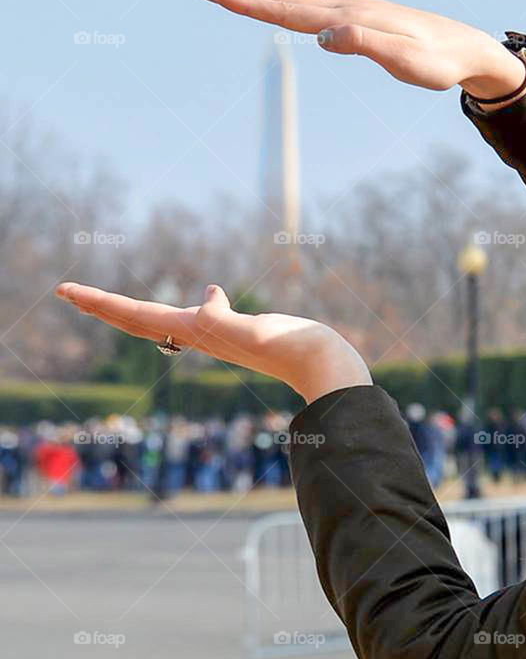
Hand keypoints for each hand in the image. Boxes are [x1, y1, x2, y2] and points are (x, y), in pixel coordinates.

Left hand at [55, 282, 371, 405]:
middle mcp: (203, 336)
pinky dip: (190, 306)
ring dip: (133, 310)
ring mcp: (222, 337)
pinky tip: (205, 296)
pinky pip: (202, 318)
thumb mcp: (255, 331)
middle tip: (66, 293)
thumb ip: (223, 320)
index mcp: (200, 332)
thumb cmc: (296, 349)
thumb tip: (206, 297)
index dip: (100, 302)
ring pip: (164, 321)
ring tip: (111, 302)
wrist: (327, 368)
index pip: (138, 315)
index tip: (65, 290)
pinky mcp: (243, 333)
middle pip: (139, 320)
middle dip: (102, 307)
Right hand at [193, 0, 525, 99]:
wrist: (468, 48)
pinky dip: (291, 4)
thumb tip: (324, 37)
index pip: (291, 10)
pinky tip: (286, 6)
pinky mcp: (363, 17)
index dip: (250, 3)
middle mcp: (349, 7)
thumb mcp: (406, 62)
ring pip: (300, 1)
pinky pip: (317, 8)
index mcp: (352, 17)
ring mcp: (356, 10)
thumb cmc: (439, 62)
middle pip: (287, 0)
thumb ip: (366, 45)